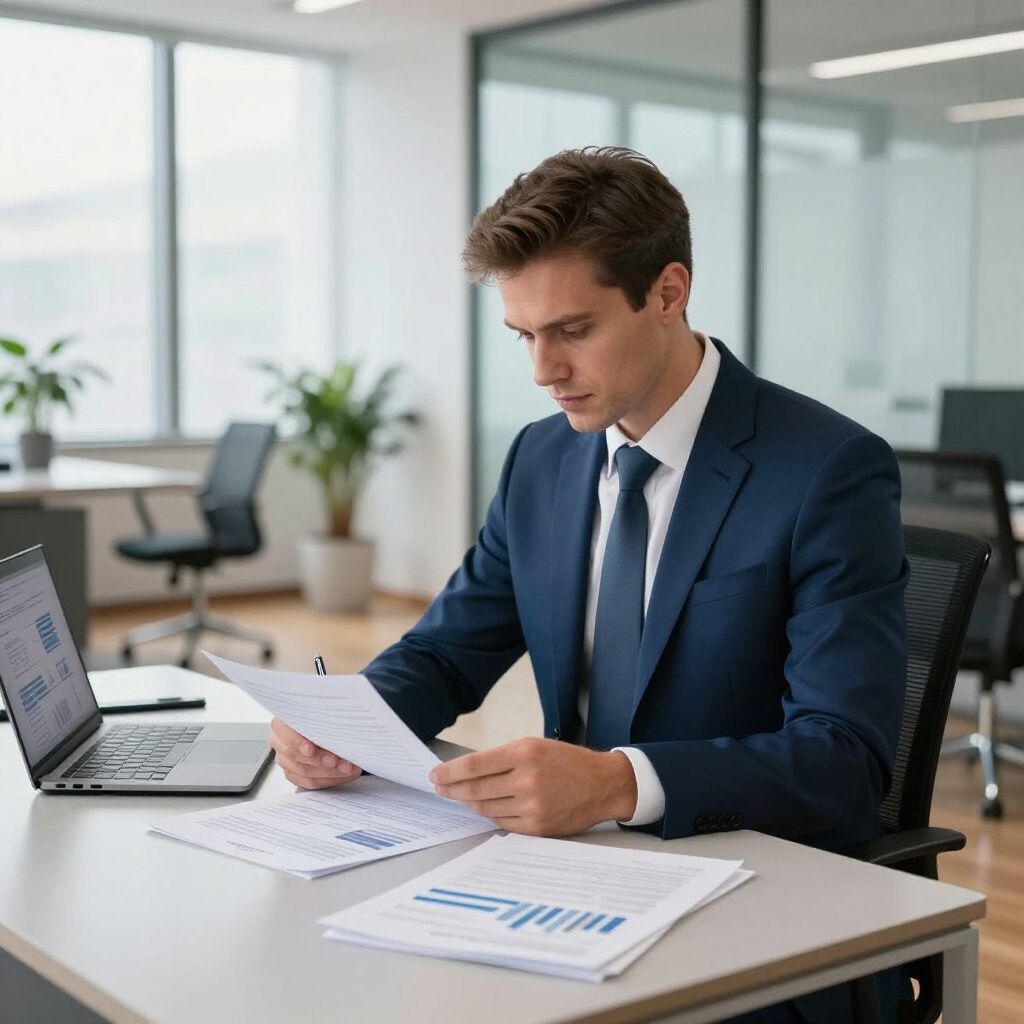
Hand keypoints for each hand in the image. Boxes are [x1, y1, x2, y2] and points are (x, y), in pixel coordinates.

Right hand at [267, 717, 361, 789]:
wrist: (328, 724)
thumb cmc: (325, 714)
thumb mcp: (324, 709)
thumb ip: (324, 715)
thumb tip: (338, 722)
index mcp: (282, 720)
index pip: (283, 732)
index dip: (297, 743)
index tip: (311, 750)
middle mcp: (279, 740)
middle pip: (293, 755)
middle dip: (319, 760)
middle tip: (337, 761)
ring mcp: (285, 758)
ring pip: (303, 771)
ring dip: (329, 772)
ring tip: (348, 767)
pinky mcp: (294, 773)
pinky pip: (309, 782)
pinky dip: (329, 779)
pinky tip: (343, 774)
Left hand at [429, 738, 637, 836]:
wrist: (603, 785)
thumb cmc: (568, 762)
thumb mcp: (536, 746)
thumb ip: (504, 758)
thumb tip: (469, 771)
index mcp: (525, 753)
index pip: (475, 765)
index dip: (451, 772)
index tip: (436, 775)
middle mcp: (527, 780)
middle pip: (476, 789)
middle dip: (453, 789)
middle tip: (441, 788)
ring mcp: (532, 806)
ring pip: (486, 808)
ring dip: (469, 803)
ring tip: (460, 797)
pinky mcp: (537, 827)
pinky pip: (502, 822)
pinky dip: (489, 815)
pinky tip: (483, 808)